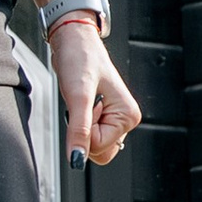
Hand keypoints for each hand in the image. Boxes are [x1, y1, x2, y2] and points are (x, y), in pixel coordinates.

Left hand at [52, 17, 140, 168]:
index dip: (84, 128)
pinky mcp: (103, 116)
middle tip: (83, 103)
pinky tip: (82, 102)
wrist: (73, 40)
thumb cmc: (80, 60)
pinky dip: (79, 122)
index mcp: (128, 116)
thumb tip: (77, 161)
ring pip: (92, 145)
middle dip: (84, 132)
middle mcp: (125, 120)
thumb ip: (79, 131)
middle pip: (98, 151)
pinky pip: (87, 134)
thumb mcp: (78, 96)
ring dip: (80, 126)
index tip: (86, 103)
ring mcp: (114, 119)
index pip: (99, 147)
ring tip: (82, 101)